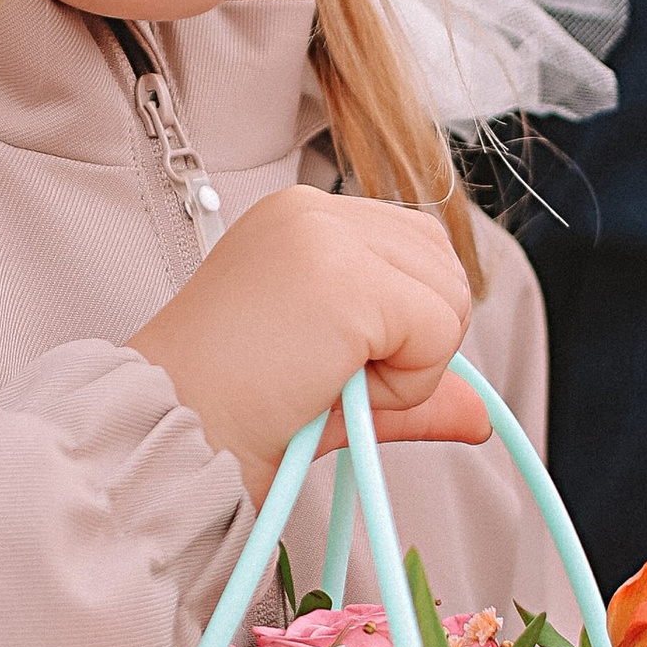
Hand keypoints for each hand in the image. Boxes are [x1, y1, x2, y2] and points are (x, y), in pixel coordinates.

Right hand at [130, 188, 484, 504]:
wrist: (166, 435)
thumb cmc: (226, 413)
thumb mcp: (333, 386)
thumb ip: (411, 385)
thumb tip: (480, 412)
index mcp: (302, 220)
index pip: (414, 247)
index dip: (402, 320)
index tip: (337, 363)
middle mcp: (313, 211)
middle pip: (443, 263)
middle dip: (416, 338)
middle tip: (337, 379)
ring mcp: (328, 237)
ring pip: (450, 296)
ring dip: (409, 364)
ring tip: (329, 383)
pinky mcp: (347, 279)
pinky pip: (437, 332)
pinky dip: (404, 384)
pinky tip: (334, 390)